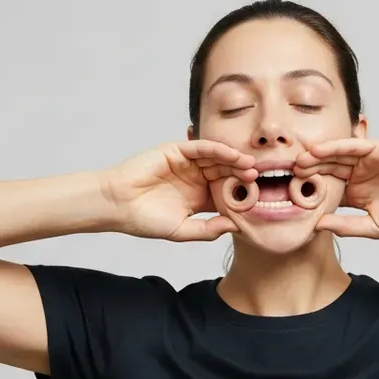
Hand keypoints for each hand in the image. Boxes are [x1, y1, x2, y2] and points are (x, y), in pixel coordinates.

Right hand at [104, 141, 258, 240]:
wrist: (118, 205)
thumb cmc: (144, 220)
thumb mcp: (181, 230)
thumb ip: (207, 229)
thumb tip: (235, 227)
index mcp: (197, 199)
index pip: (225, 193)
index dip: (241, 195)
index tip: (259, 199)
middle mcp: (194, 179)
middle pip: (225, 174)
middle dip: (242, 175)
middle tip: (260, 178)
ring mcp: (186, 164)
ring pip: (217, 159)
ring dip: (234, 161)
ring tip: (251, 166)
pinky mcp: (176, 152)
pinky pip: (201, 148)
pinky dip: (218, 149)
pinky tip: (233, 155)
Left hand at [293, 139, 378, 237]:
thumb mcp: (371, 227)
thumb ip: (344, 226)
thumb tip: (316, 226)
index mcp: (355, 194)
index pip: (326, 190)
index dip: (308, 192)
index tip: (286, 196)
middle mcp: (358, 176)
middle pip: (326, 171)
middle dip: (307, 172)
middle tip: (285, 174)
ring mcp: (367, 162)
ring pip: (335, 157)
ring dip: (316, 158)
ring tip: (297, 161)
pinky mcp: (378, 149)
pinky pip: (353, 146)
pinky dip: (335, 147)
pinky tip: (317, 150)